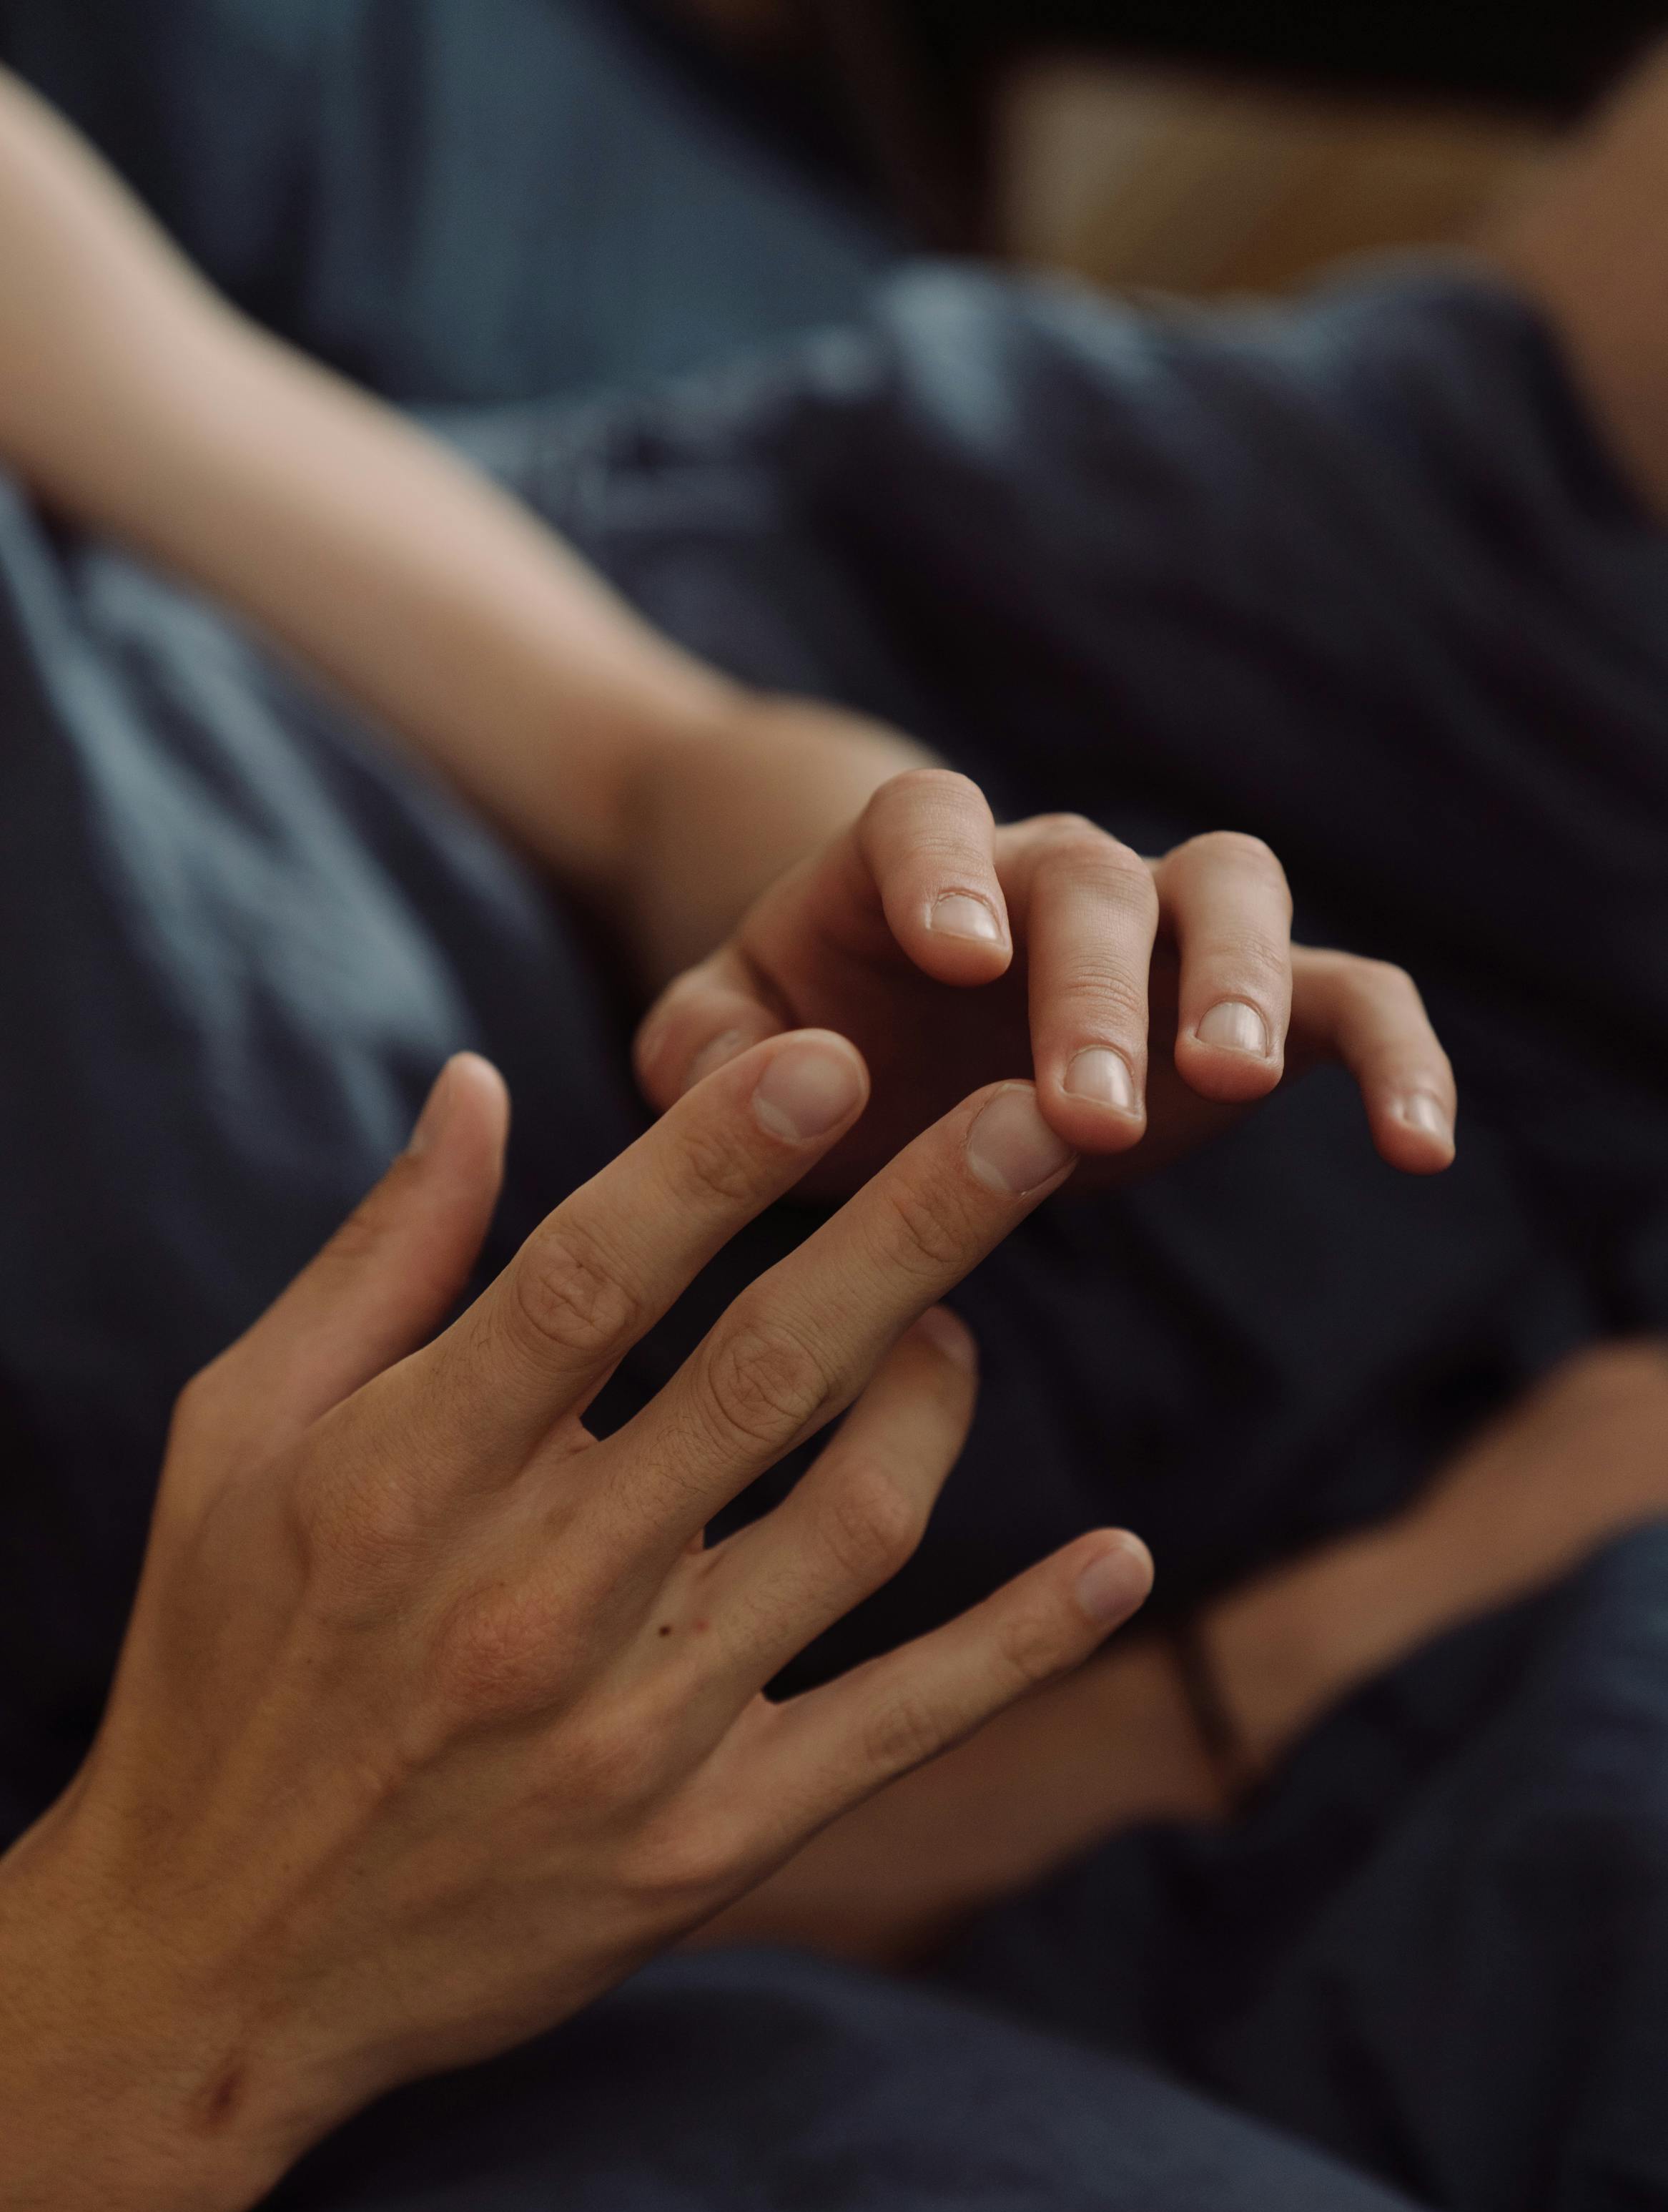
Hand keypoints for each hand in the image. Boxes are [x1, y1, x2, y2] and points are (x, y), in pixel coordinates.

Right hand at [0, 1041, 1150, 2211]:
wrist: (215, 1963)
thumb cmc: (221, 1662)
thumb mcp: (238, 1440)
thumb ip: (377, 1261)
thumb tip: (481, 1082)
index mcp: (405, 1481)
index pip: (589, 1282)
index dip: (717, 1158)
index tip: (828, 1051)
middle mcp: (528, 1601)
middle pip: (762, 1376)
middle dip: (915, 1230)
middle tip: (1036, 1122)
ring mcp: (630, 1733)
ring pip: (852, 1524)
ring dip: (937, 1397)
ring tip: (955, 1323)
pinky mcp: (704, 1844)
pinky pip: (899, 1722)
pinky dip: (1023, 1642)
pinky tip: (1120, 1561)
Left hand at [633, 769, 1457, 1196]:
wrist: (890, 1033)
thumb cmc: (799, 1037)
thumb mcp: (721, 1040)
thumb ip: (699, 1043)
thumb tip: (744, 1068)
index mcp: (904, 862)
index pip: (926, 822)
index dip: (944, 872)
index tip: (955, 952)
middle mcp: (1045, 871)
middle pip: (1091, 878)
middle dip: (1092, 989)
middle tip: (1082, 1113)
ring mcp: (1159, 929)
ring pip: (1233, 887)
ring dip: (1240, 977)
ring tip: (1231, 1083)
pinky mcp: (1243, 1007)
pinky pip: (1344, 996)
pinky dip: (1393, 1052)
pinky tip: (1421, 1148)